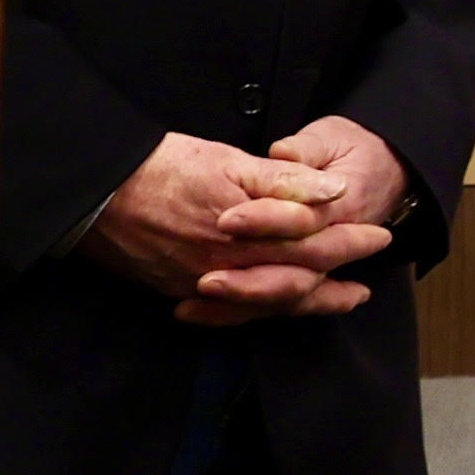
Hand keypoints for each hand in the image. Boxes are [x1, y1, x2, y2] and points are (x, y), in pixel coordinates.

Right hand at [83, 127, 399, 323]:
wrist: (94, 194)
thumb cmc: (162, 166)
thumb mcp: (227, 160)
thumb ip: (283, 181)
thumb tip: (334, 192)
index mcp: (249, 230)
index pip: (315, 243)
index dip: (350, 241)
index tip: (380, 235)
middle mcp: (232, 264)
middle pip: (299, 275)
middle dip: (341, 272)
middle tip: (372, 268)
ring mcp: (206, 283)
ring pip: (270, 301)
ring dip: (311, 301)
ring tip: (343, 298)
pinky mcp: (182, 291)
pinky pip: (231, 313)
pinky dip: (259, 313)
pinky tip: (275, 310)